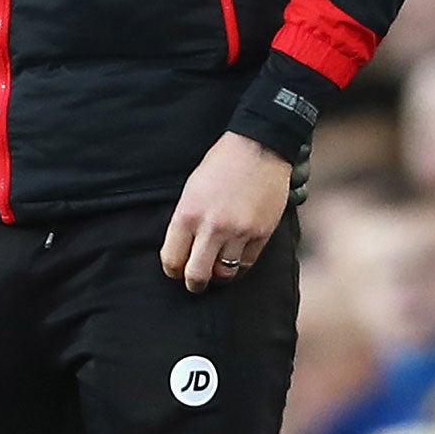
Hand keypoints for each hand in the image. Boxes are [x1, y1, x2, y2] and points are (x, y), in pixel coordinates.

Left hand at [160, 131, 290, 292]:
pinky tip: (235, 260)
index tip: (175, 271)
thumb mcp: (191, 189)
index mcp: (187, 214)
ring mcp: (239, 233)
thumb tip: (182, 248)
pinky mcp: (262, 234)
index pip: (172, 258)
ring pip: (225, 274)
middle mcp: (212, 227)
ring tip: (216, 272)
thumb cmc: (219, 165)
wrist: (257, 149)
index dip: (172, 270)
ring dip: (219, 276)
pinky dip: (240, 265)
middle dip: (193, 284)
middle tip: (194, 284)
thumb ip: (186, 219)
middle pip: (197, 275)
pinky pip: (248, 263)